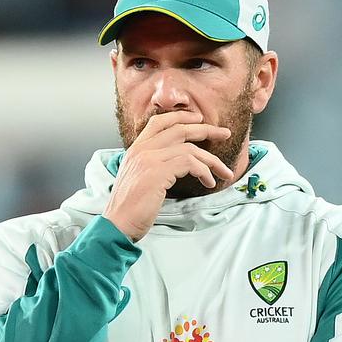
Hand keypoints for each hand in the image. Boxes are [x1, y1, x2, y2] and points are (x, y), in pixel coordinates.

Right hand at [102, 111, 232, 241]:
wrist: (117, 224)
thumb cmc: (129, 208)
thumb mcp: (138, 178)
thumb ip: (152, 165)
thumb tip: (176, 163)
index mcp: (136, 149)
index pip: (160, 122)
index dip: (182, 117)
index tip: (199, 119)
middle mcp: (141, 150)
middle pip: (179, 129)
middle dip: (206, 130)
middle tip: (224, 134)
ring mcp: (148, 159)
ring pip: (189, 148)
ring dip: (211, 160)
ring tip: (224, 172)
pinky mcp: (157, 173)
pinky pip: (189, 163)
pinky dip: (204, 171)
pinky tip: (208, 182)